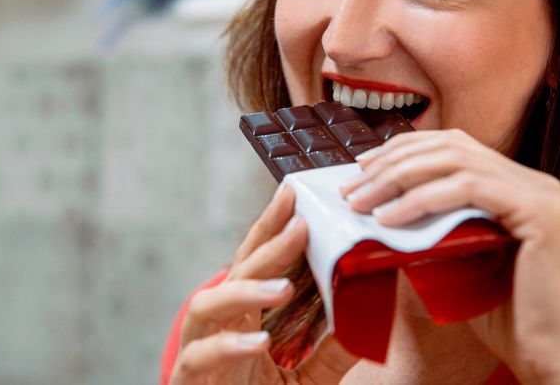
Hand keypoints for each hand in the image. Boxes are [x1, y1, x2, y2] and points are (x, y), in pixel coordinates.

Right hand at [170, 185, 357, 383]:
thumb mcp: (310, 376)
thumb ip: (333, 346)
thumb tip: (368, 306)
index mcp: (245, 316)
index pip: (257, 260)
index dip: (272, 226)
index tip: (294, 193)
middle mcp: (219, 326)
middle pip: (234, 270)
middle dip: (265, 243)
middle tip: (298, 223)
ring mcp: (200, 352)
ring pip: (207, 306)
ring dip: (243, 289)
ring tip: (283, 285)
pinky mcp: (190, 381)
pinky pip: (202, 357)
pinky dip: (229, 347)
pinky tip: (259, 342)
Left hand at [340, 129, 559, 383]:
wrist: (554, 361)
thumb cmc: (507, 319)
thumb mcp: (459, 260)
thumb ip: (434, 229)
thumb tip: (378, 209)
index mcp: (515, 185)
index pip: (453, 145)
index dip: (404, 149)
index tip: (362, 166)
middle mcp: (532, 181)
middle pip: (450, 146)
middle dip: (392, 161)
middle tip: (351, 187)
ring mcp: (541, 193)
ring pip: (455, 160)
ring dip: (398, 178)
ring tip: (361, 202)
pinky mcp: (541, 213)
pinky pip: (468, 189)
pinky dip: (422, 200)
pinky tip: (389, 218)